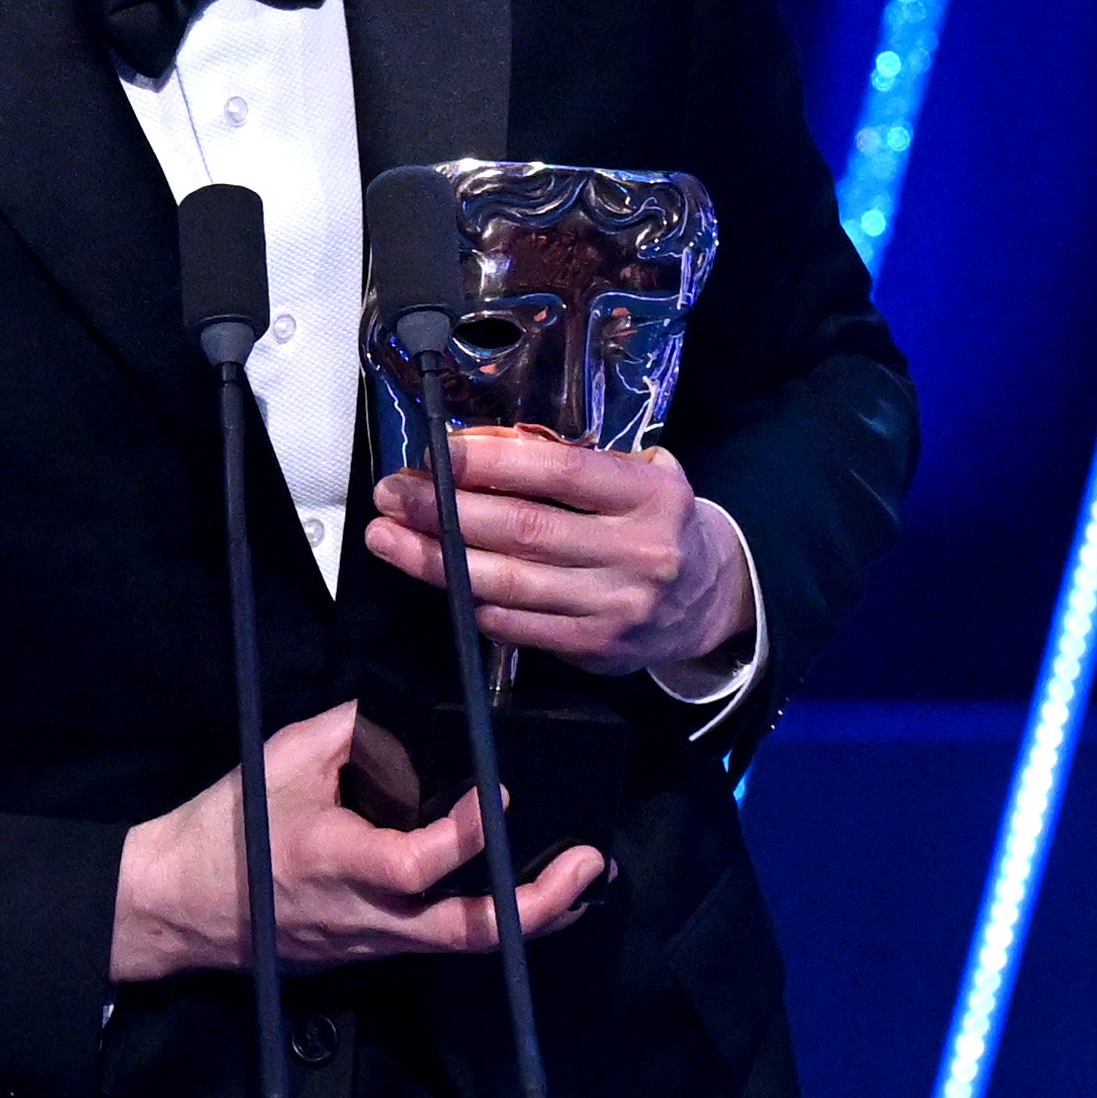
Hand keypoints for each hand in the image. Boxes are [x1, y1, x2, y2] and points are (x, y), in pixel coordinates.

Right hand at [111, 702, 603, 981]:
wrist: (183, 902)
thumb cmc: (230, 830)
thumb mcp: (284, 759)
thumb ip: (352, 731)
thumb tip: (412, 714)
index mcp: (335, 861)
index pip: (418, 863)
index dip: (469, 835)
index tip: (501, 797)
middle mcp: (364, 915)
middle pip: (469, 931)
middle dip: (539, 902)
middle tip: (587, 864)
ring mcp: (374, 942)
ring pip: (468, 944)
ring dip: (531, 914)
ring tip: (580, 880)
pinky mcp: (376, 951)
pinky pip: (447, 940)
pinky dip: (493, 917)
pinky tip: (524, 893)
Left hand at [363, 430, 752, 678]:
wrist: (707, 598)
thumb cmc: (652, 523)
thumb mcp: (635, 478)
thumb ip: (567, 466)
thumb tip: (476, 452)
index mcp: (649, 494)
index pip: (559, 472)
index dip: (490, 462)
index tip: (436, 451)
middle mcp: (638, 550)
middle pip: (523, 529)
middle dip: (445, 510)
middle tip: (394, 494)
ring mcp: (616, 604)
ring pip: (509, 581)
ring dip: (437, 560)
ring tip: (389, 538)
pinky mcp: (596, 646)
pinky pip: (517, 623)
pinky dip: (471, 601)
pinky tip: (438, 580)